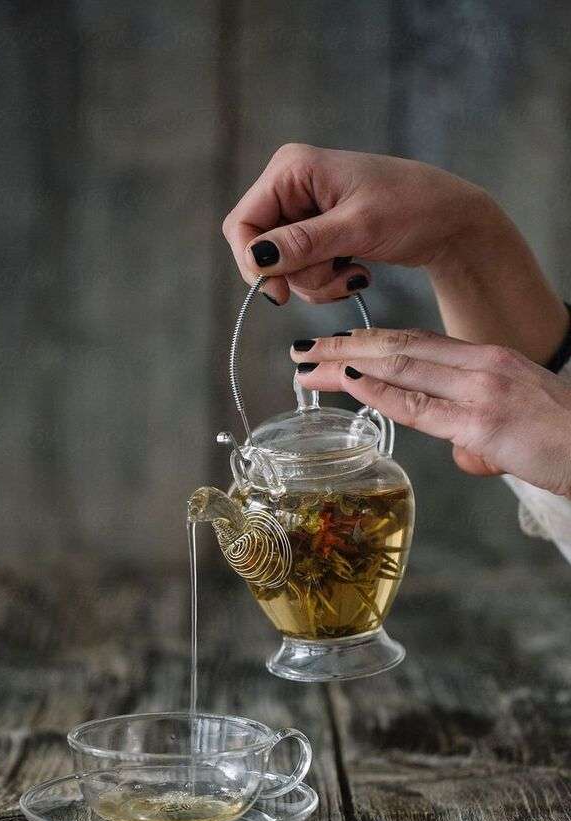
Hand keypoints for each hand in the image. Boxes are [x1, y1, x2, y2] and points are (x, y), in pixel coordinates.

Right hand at [223, 143, 568, 364]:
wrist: (452, 221)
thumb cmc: (412, 210)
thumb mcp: (357, 228)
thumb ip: (304, 244)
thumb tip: (256, 259)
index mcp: (292, 169)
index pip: (243, 224)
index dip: (253, 262)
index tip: (278, 294)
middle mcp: (292, 185)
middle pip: (262, 250)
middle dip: (298, 274)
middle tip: (338, 275)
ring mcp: (304, 210)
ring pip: (283, 267)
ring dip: (316, 283)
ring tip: (354, 274)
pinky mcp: (319, 231)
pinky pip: (303, 269)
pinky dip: (326, 280)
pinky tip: (356, 272)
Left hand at [291, 329, 570, 496]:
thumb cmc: (566, 441)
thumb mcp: (518, 423)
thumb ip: (480, 431)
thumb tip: (460, 451)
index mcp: (489, 360)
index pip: (418, 342)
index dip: (372, 341)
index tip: (337, 344)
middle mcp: (482, 365)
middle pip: (399, 345)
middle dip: (346, 347)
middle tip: (304, 348)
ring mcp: (481, 391)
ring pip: (400, 365)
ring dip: (347, 364)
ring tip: (308, 365)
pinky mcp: (482, 423)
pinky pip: (418, 405)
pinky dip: (379, 392)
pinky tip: (349, 384)